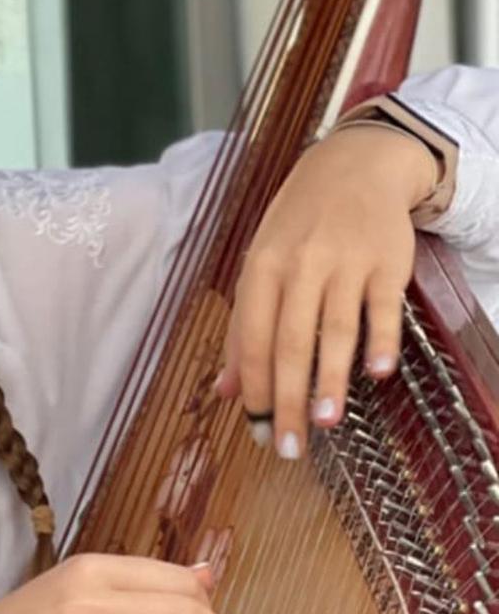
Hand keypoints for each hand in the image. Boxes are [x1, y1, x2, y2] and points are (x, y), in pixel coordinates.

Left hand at [218, 124, 437, 458]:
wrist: (354, 165)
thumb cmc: (297, 226)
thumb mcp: (260, 266)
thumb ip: (244, 328)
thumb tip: (226, 390)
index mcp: (261, 269)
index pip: (253, 338)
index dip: (255, 388)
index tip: (256, 432)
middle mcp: (300, 265)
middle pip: (290, 342)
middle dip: (286, 399)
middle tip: (288, 447)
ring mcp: (345, 262)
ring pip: (335, 329)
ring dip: (330, 379)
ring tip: (325, 422)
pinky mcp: (387, 261)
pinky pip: (382, 307)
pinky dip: (381, 341)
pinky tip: (377, 374)